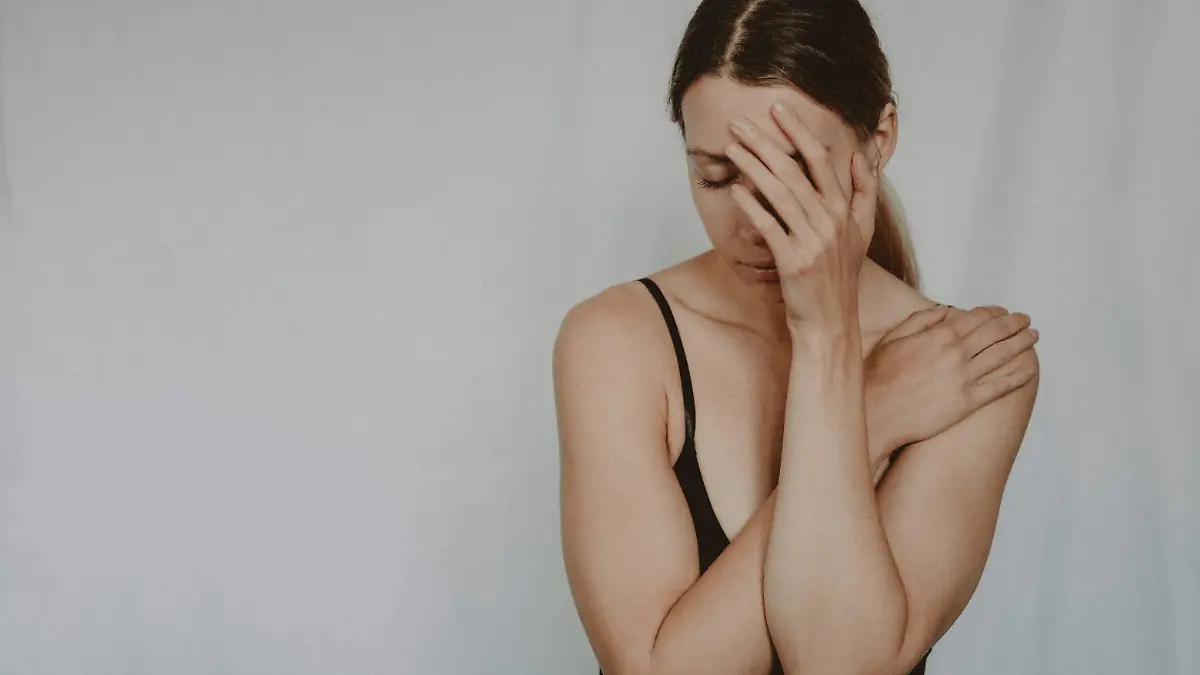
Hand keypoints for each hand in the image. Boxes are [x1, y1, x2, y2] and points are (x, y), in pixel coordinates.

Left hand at [726, 102, 878, 335]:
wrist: (830, 322)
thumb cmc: (839, 277)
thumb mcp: (862, 232)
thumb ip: (865, 192)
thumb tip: (861, 157)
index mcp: (844, 209)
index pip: (821, 159)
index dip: (799, 131)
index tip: (778, 109)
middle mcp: (831, 220)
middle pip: (795, 170)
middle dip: (765, 142)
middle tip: (741, 123)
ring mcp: (813, 240)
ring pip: (780, 192)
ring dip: (753, 166)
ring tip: (732, 147)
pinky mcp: (794, 261)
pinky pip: (769, 225)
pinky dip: (752, 205)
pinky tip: (735, 189)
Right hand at [865, 304, 1040, 463]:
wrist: (877, 413)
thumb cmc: (879, 376)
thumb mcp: (893, 338)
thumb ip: (921, 320)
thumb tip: (946, 309)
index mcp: (939, 335)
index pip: (978, 317)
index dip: (995, 312)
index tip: (1004, 312)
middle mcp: (956, 353)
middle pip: (996, 332)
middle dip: (1015, 323)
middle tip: (1026, 320)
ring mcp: (964, 378)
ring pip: (1003, 355)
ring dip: (1022, 343)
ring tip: (1033, 337)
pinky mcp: (968, 402)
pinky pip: (1001, 386)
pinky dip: (1019, 376)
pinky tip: (1030, 370)